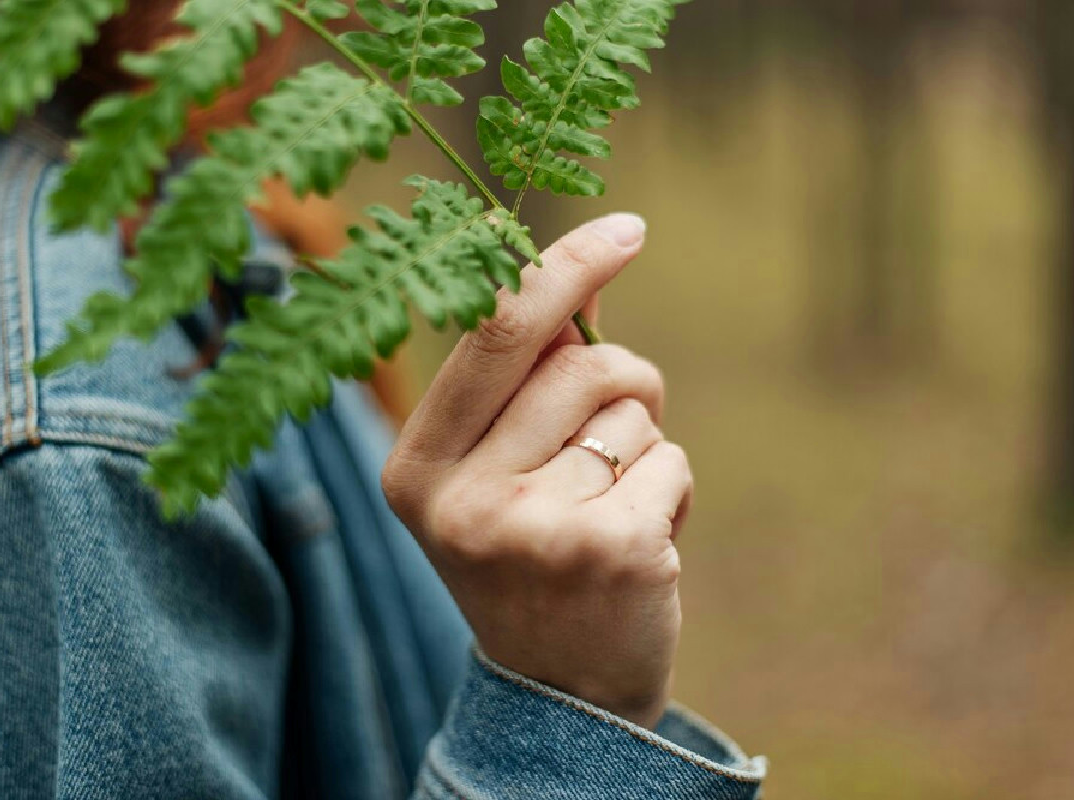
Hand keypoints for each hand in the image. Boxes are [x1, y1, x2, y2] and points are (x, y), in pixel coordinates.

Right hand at [382, 214, 691, 729]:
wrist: (563, 692)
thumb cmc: (531, 556)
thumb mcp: (496, 473)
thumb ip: (523, 383)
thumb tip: (584, 277)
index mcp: (417, 467)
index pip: (491, 335)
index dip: (562, 270)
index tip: (628, 229)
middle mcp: (461, 498)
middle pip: (580, 363)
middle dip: (621, 382)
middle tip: (612, 439)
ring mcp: (532, 529)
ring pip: (632, 410)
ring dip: (642, 445)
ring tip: (610, 508)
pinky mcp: (608, 552)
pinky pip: (671, 461)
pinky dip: (672, 490)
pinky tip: (641, 546)